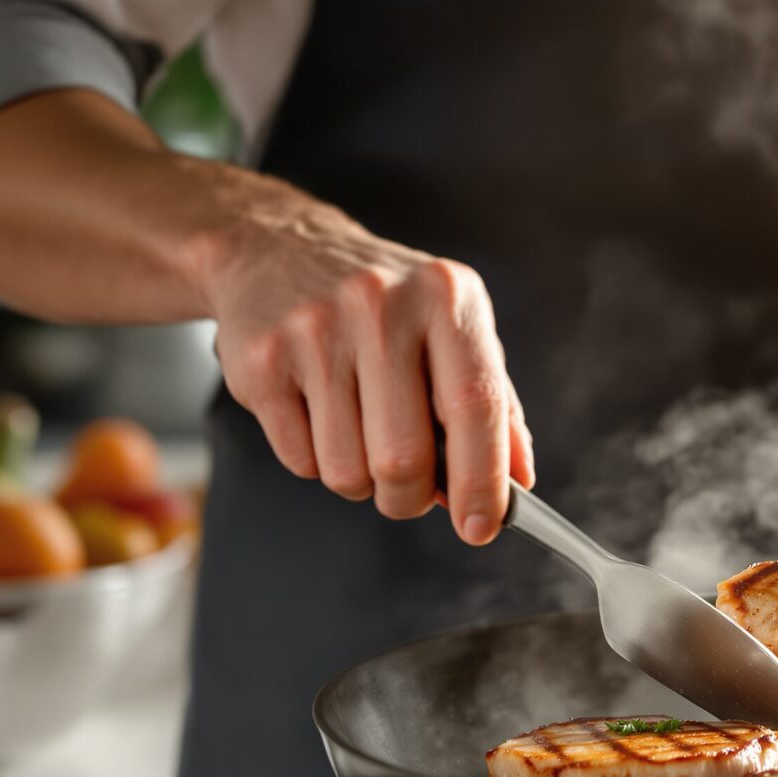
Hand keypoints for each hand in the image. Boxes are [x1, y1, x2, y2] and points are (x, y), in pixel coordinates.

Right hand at [197, 185, 534, 541]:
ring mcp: (314, 331)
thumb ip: (493, 402)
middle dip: (410, 496)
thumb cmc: (382, 302)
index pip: (475, 406)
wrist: (275, 250)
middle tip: (409, 488)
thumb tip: (517, 479)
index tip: (482, 526)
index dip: (483, 482)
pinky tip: (318, 412)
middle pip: (404, 458)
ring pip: (347, 472)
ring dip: (360, 478)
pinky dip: (317, 459)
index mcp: (445, 296)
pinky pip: (301, 462)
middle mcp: (381, 305)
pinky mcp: (260, 361)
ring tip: (358, 430)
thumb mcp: (452, 326)